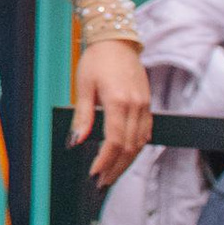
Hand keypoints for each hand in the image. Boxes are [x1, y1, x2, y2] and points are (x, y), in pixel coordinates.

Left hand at [73, 38, 151, 189]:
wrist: (117, 41)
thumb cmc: (97, 60)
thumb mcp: (84, 87)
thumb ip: (83, 116)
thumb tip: (76, 141)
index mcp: (118, 102)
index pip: (114, 141)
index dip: (105, 161)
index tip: (94, 174)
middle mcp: (135, 106)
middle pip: (129, 147)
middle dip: (115, 168)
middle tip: (101, 183)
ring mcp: (144, 106)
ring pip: (140, 143)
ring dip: (126, 162)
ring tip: (111, 175)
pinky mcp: (147, 104)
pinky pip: (144, 132)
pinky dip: (135, 148)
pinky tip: (125, 156)